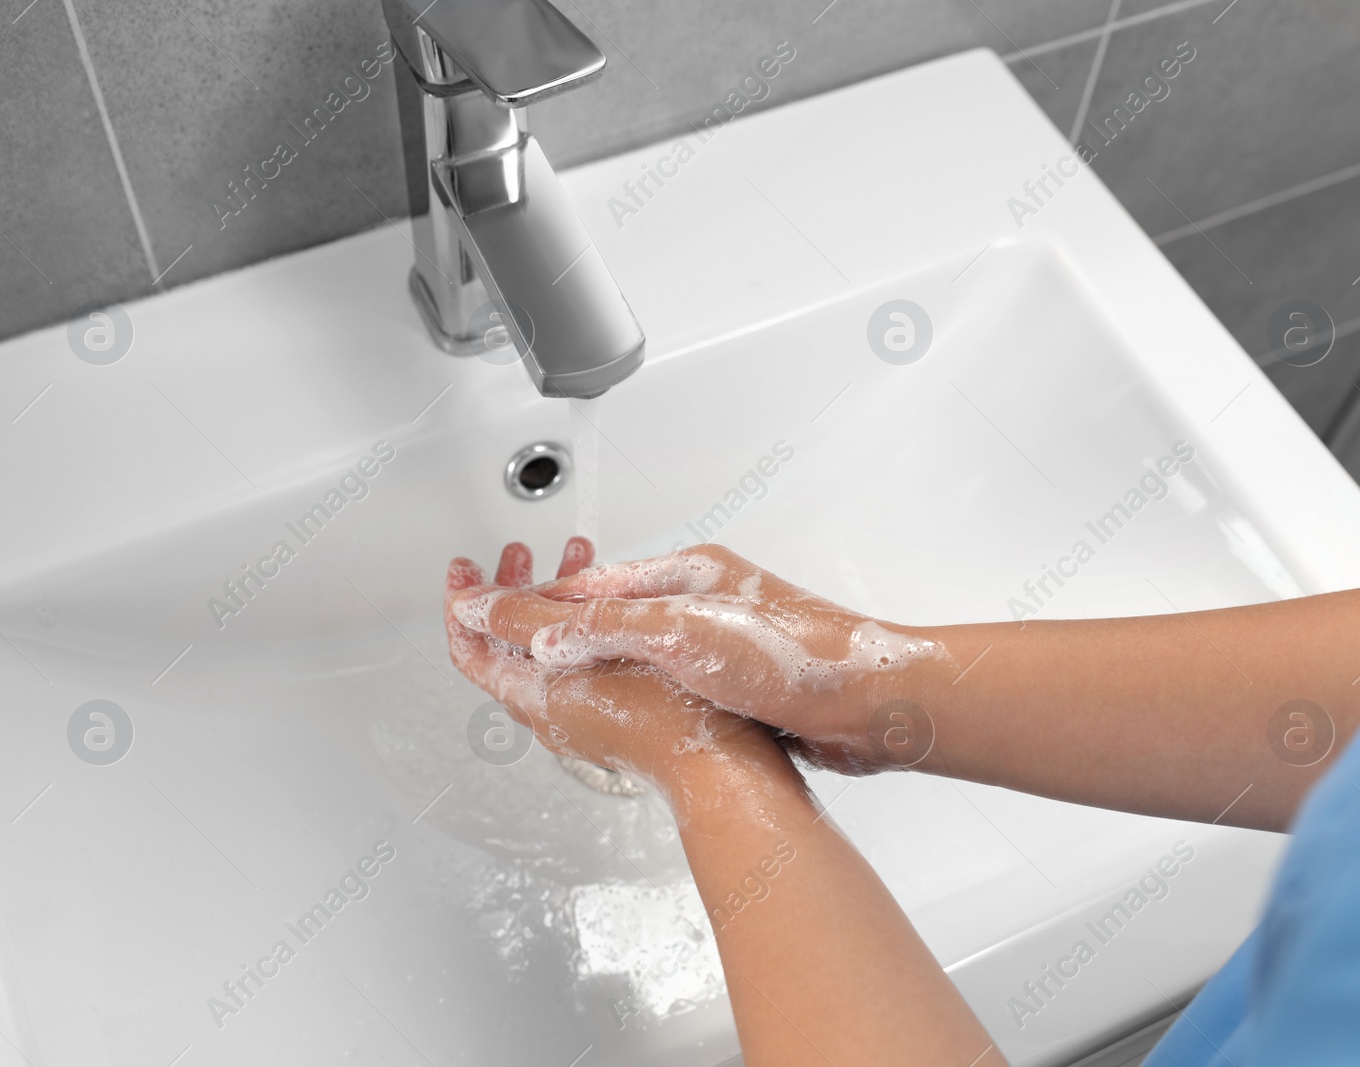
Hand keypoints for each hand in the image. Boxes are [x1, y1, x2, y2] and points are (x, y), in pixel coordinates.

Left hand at [445, 539, 795, 800]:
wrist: (724, 765)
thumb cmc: (672, 714)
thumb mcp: (591, 646)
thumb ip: (527, 619)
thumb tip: (472, 603)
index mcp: (535, 697)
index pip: (469, 649)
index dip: (461, 601)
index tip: (466, 564)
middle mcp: (551, 711)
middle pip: (504, 646)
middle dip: (510, 589)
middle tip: (522, 553)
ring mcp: (583, 716)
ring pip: (545, 652)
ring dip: (550, 601)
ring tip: (576, 562)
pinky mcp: (615, 715)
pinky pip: (576, 663)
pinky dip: (579, 623)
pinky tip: (610, 603)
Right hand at [448, 543, 952, 773]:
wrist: (874, 704)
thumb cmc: (796, 657)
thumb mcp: (677, 634)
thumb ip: (596, 628)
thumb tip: (525, 624)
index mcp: (682, 575)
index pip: (585, 586)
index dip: (531, 600)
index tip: (484, 605)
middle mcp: (699, 603)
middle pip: (604, 612)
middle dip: (552, 624)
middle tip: (504, 638)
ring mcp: (719, 643)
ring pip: (634, 649)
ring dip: (591, 660)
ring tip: (547, 676)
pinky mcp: (737, 685)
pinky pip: (663, 681)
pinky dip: (630, 690)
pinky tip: (623, 712)